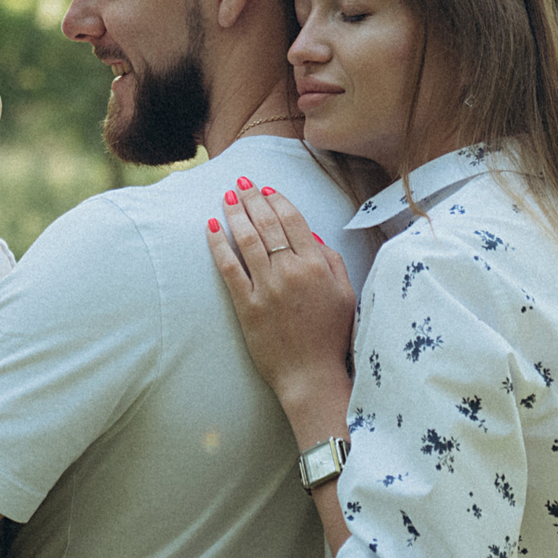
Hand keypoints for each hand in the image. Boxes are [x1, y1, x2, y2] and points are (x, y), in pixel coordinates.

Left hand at [208, 179, 355, 430]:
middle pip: (267, 224)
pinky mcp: (247, 306)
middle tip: (241, 182)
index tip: (266, 188)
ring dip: (234, 213)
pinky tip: (211, 227)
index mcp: (317, 266)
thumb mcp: (345, 294)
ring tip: (226, 197)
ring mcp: (267, 288)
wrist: (311, 375)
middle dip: (252, 198)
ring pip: (246, 239)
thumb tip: (310, 234)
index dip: (277, 200)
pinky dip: (218, 244)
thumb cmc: (332, 336)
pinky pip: (229, 268)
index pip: (293, 220)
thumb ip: (332, 261)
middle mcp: (291, 272)